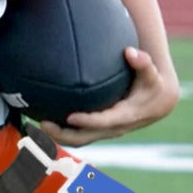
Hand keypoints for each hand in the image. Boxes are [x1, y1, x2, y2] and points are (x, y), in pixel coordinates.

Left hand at [40, 46, 180, 147]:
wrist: (157, 104)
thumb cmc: (152, 85)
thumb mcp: (152, 74)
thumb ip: (143, 63)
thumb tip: (129, 51)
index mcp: (125, 117)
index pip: (103, 122)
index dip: (88, 121)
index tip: (70, 117)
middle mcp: (112, 129)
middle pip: (84, 137)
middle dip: (62, 134)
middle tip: (42, 124)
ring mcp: (103, 133)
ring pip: (77, 140)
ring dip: (55, 137)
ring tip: (35, 126)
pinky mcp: (97, 132)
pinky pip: (76, 137)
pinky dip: (60, 133)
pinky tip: (43, 122)